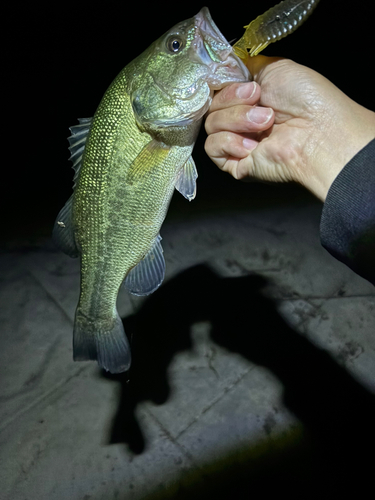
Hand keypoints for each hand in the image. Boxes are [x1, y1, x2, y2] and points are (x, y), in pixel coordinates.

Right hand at [205, 56, 374, 200]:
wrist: (317, 131)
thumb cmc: (307, 99)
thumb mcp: (275, 67)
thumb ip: (246, 66)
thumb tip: (226, 65)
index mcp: (251, 99)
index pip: (217, 88)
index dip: (223, 83)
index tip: (242, 81)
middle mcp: (242, 120)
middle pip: (211, 105)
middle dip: (233, 99)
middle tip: (259, 100)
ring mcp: (238, 142)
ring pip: (211, 124)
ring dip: (237, 119)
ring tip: (265, 122)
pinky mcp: (235, 164)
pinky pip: (212, 147)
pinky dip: (229, 141)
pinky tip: (251, 144)